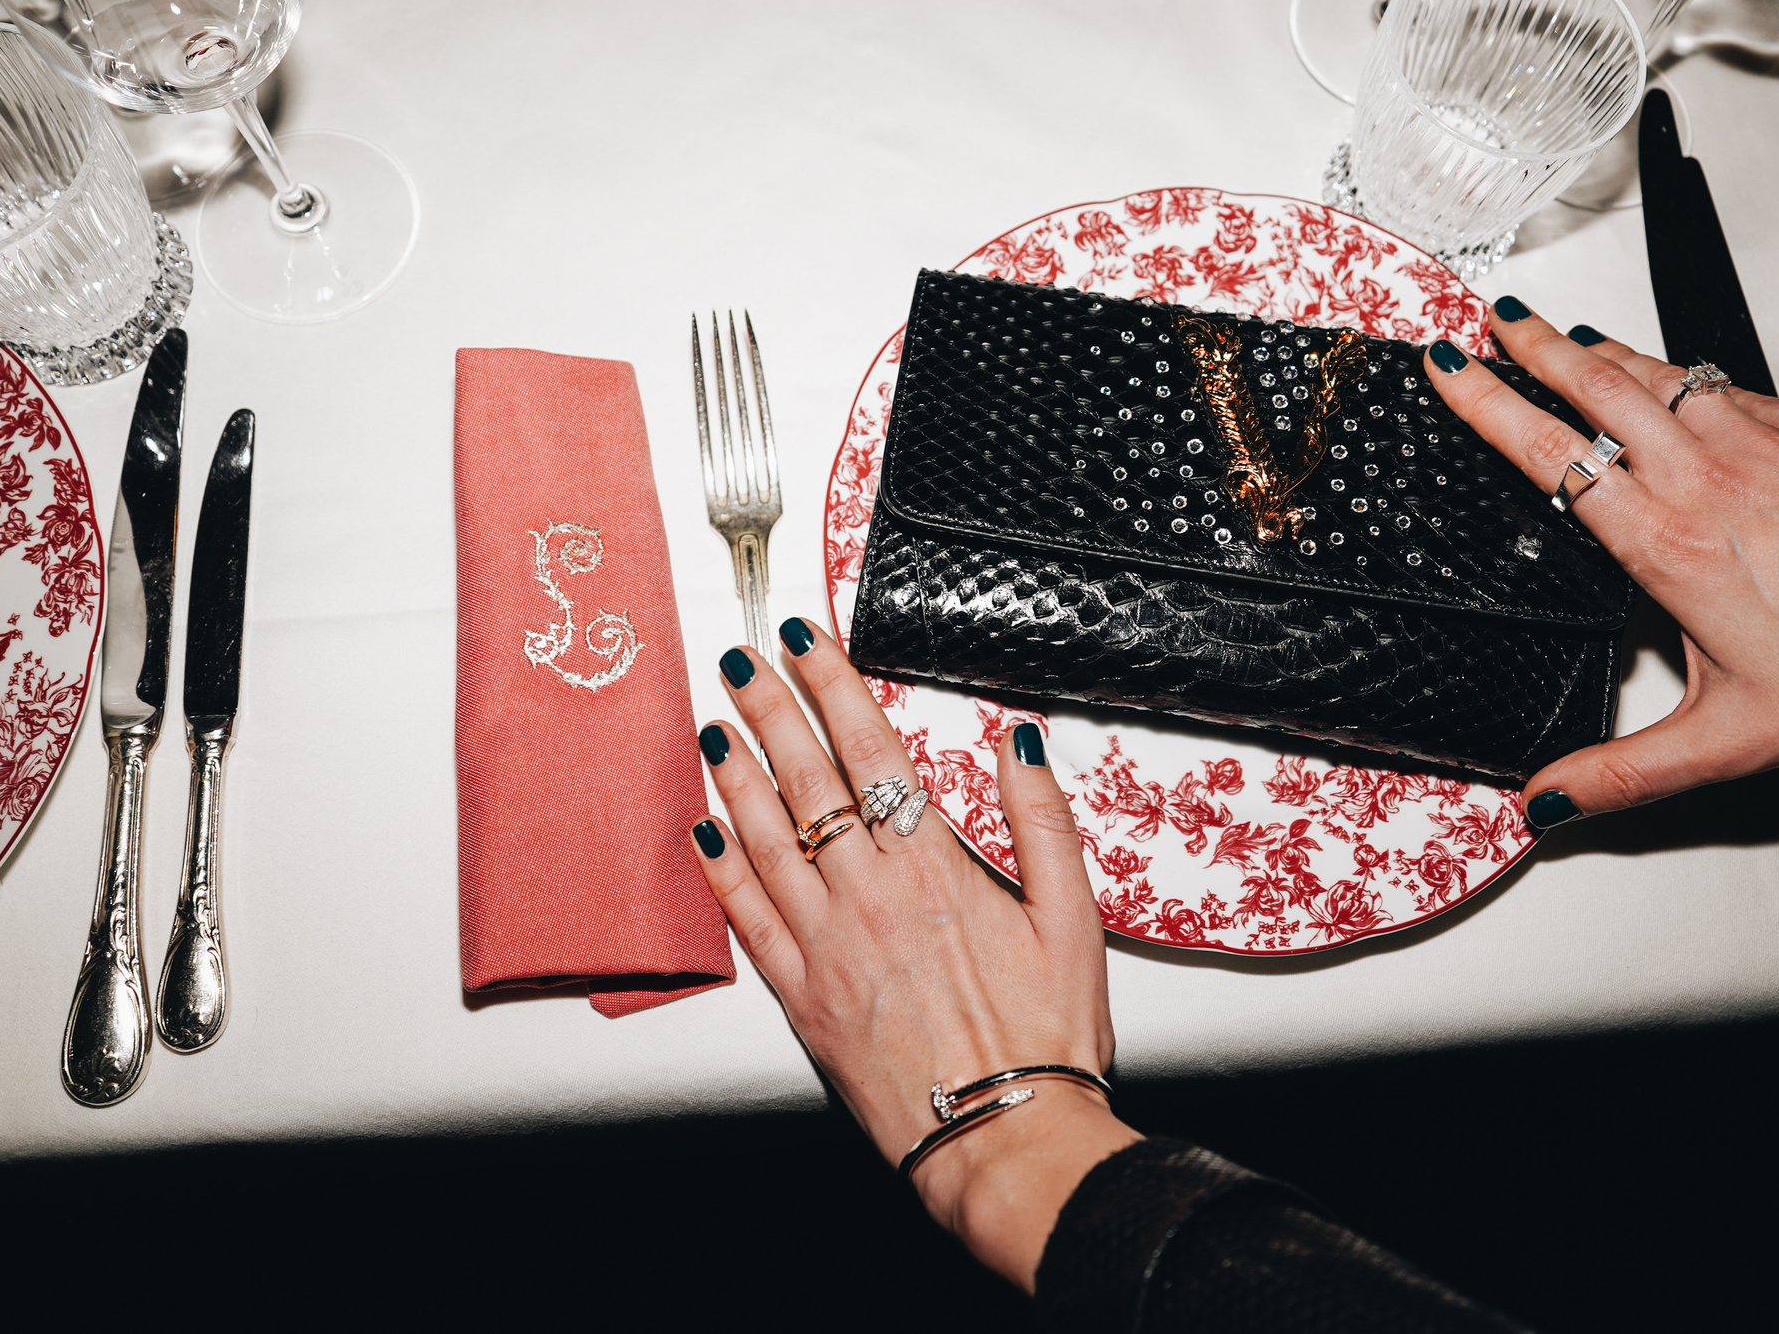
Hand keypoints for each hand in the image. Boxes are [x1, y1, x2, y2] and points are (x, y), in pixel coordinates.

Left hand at [686, 619, 1139, 1289]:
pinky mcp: (801, 997)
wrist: (1002, 1139)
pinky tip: (703, 835)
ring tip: (713, 724)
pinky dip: (721, 871)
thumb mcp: (1075, 919)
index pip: (869, 748)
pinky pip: (747, 920)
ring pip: (763, 838)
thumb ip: (1043, 821)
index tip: (802, 638)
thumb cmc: (1043, 1038)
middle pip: (805, 777)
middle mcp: (869, 895)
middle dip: (767, 707)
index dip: (829, 683)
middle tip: (736, 658)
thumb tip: (1019, 741)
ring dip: (734, 774)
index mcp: (934, 867)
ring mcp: (827, 945)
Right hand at [1424, 299, 1778, 824]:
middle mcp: (1704, 474)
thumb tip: (1547, 804)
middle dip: (1532, 344)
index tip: (1447, 365)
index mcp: (1665, 542)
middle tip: (1492, 317)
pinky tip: (1678, 377)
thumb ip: (1627, 773)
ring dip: (1602, 348)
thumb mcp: (1734, 740)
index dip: (1486, 401)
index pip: (1548, 451)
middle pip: (1595, 384)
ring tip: (1560, 332)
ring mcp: (1762, 440)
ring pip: (1659, 372)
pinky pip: (1726, 384)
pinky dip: (1682, 371)